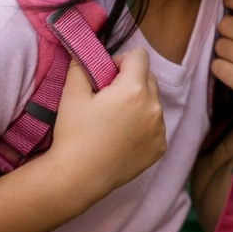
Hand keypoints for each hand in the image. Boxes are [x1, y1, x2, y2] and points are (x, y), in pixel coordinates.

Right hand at [49, 51, 165, 201]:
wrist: (77, 178)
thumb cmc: (73, 135)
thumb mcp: (72, 95)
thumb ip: (81, 67)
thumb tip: (84, 53)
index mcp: (135, 89)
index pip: (139, 56)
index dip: (120, 61)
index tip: (105, 75)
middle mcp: (154, 106)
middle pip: (148, 78)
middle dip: (130, 82)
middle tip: (107, 99)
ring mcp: (160, 128)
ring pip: (152, 103)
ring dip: (137, 104)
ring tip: (113, 122)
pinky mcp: (160, 147)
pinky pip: (154, 126)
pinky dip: (142, 126)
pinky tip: (120, 139)